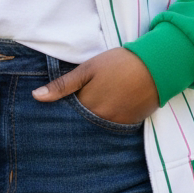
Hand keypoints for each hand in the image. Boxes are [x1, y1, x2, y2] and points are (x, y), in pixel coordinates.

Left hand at [32, 47, 159, 124]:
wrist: (157, 66)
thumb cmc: (119, 63)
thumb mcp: (88, 69)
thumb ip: (63, 85)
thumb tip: (36, 96)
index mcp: (88, 106)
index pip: (66, 118)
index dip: (58, 115)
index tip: (49, 116)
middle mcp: (101, 120)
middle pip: (80, 127)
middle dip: (72, 124)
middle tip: (66, 118)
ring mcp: (117, 124)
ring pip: (96, 128)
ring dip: (89, 124)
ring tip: (85, 115)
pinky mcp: (130, 124)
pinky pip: (112, 128)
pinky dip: (105, 124)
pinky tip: (103, 115)